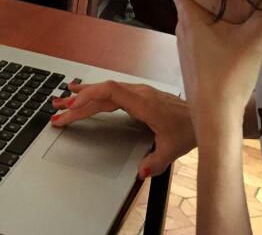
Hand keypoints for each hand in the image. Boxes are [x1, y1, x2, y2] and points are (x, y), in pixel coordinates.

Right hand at [51, 81, 195, 178]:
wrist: (205, 116)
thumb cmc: (190, 129)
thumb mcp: (173, 148)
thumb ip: (156, 161)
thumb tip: (141, 172)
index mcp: (143, 102)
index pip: (109, 92)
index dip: (89, 97)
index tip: (72, 106)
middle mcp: (138, 93)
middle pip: (101, 93)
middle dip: (78, 102)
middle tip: (57, 111)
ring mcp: (138, 92)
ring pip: (105, 90)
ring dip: (83, 96)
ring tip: (62, 100)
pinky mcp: (138, 95)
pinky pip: (111, 92)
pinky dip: (94, 94)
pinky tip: (84, 93)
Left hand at [168, 0, 261, 127]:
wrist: (213, 118)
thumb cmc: (227, 76)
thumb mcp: (253, 42)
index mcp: (189, 18)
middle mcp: (182, 28)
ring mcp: (185, 46)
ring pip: (194, 17)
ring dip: (209, 6)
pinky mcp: (193, 60)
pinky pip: (200, 33)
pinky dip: (212, 25)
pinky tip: (231, 28)